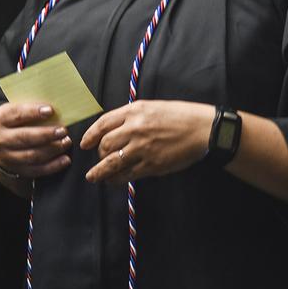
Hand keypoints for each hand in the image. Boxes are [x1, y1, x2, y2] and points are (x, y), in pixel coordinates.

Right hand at [0, 102, 71, 179]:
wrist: (4, 143)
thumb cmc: (17, 122)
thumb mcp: (17, 110)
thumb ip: (31, 107)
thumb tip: (56, 107)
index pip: (16, 114)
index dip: (33, 112)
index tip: (51, 110)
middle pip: (24, 137)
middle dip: (46, 134)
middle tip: (63, 130)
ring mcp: (7, 157)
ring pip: (32, 155)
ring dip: (52, 149)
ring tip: (66, 142)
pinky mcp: (17, 170)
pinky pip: (37, 170)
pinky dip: (53, 166)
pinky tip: (65, 159)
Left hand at [80, 100, 211, 183]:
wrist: (203, 129)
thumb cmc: (179, 116)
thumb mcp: (151, 107)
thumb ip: (131, 116)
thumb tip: (111, 130)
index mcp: (134, 111)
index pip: (103, 124)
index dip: (90, 135)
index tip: (84, 144)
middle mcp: (135, 129)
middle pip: (105, 144)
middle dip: (98, 154)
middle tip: (99, 159)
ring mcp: (142, 148)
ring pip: (111, 162)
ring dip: (99, 172)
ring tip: (93, 177)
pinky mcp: (151, 165)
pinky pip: (127, 174)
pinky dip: (116, 179)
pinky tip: (111, 181)